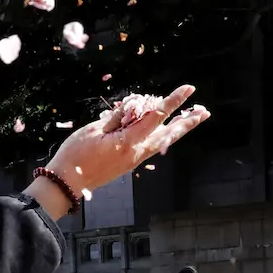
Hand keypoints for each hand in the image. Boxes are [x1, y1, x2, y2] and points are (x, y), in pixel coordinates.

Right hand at [26, 85, 208, 219]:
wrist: (68, 182)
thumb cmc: (76, 154)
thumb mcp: (93, 130)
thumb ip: (116, 118)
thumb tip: (134, 109)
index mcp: (128, 141)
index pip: (156, 116)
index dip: (173, 101)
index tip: (188, 89)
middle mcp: (137, 152)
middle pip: (169, 134)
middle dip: (187, 121)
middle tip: (204, 111)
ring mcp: (135, 160)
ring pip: (163, 142)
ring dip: (179, 130)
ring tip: (192, 120)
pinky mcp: (129, 163)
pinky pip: (152, 147)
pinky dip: (163, 137)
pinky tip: (165, 132)